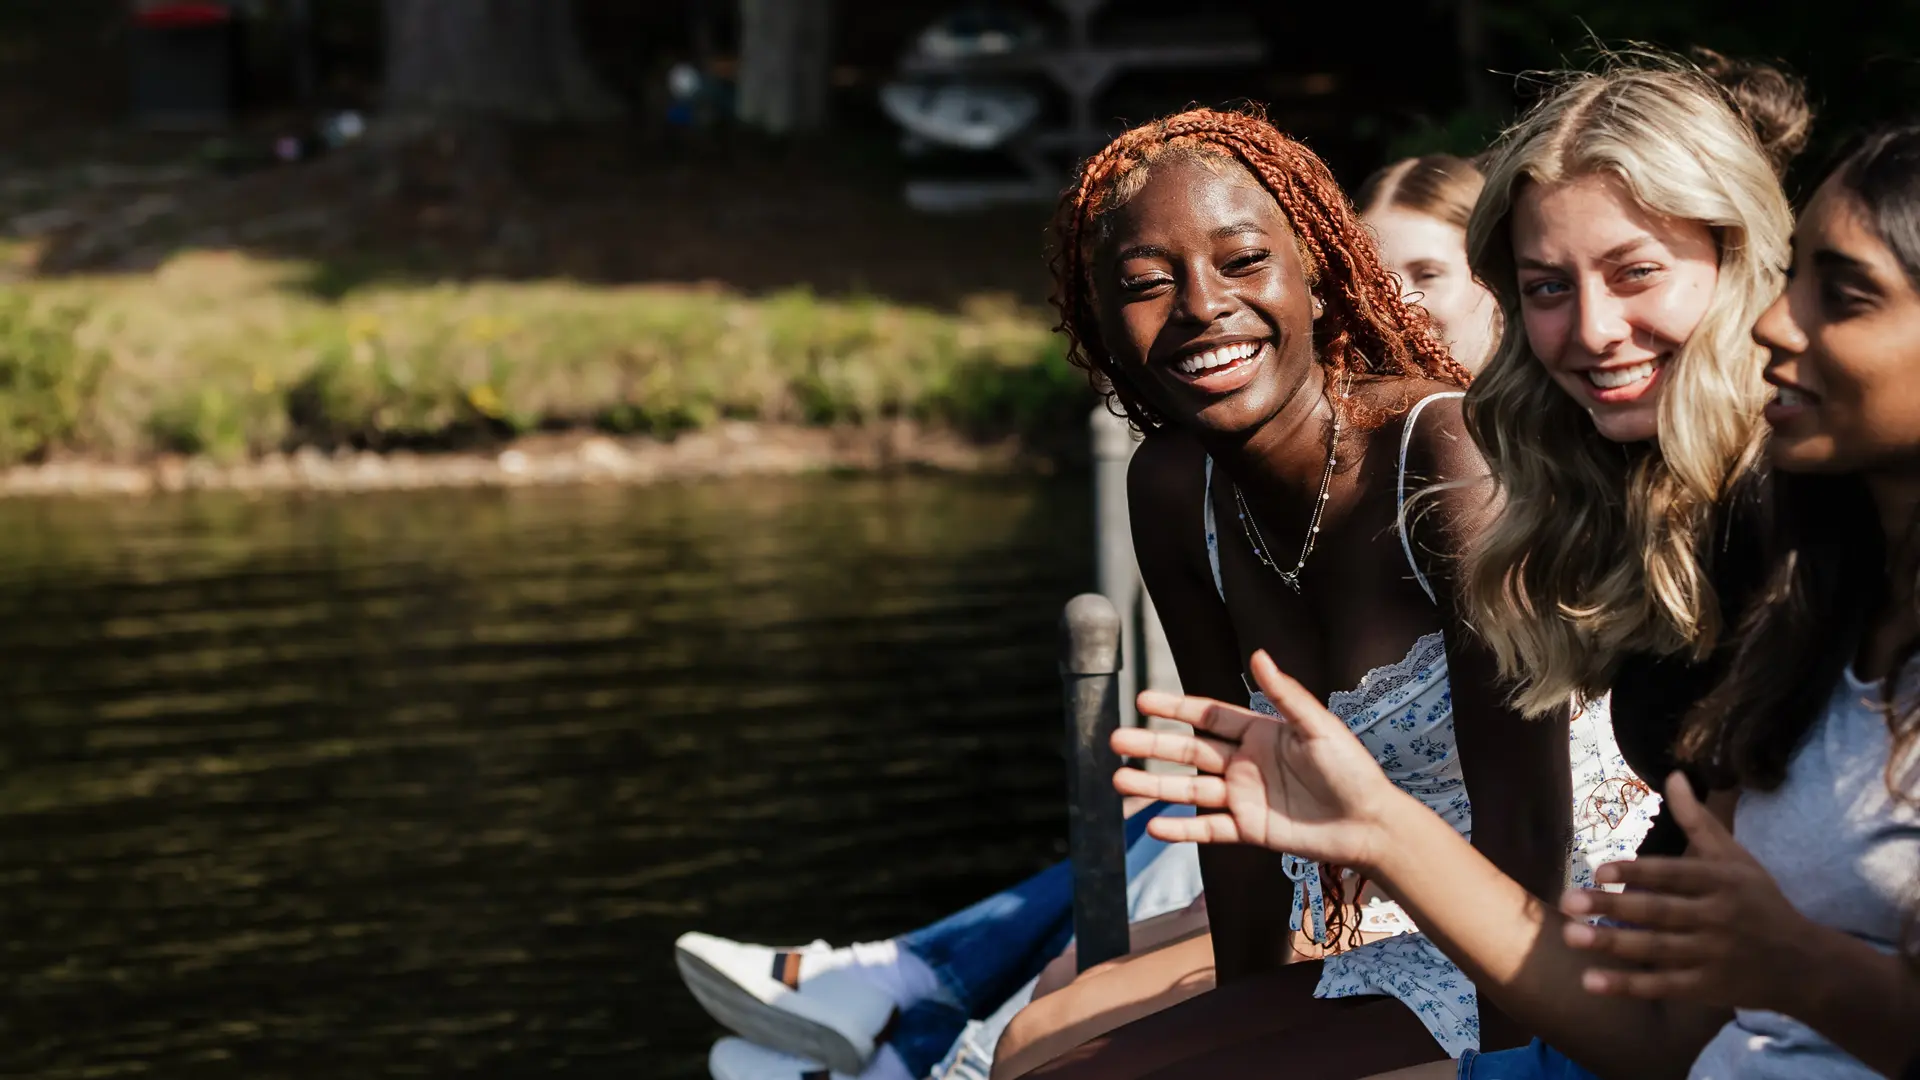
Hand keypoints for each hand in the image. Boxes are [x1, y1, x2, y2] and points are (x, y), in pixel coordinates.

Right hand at [1110, 650, 1406, 872]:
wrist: (1369, 823)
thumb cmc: (1351, 770)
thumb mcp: (1318, 727)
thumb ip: (1285, 695)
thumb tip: (1258, 654)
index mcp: (1259, 733)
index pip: (1207, 716)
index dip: (1175, 708)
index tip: (1142, 701)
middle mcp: (1244, 763)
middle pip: (1187, 752)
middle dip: (1151, 745)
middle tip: (1115, 740)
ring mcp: (1242, 797)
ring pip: (1188, 791)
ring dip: (1154, 786)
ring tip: (1118, 780)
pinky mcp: (1247, 829)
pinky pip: (1207, 829)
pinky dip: (1180, 829)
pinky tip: (1153, 826)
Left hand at [1558, 771, 1815, 1012]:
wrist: (1805, 965)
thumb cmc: (1760, 902)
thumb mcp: (1735, 859)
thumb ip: (1698, 821)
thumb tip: (1673, 775)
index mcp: (1722, 882)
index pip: (1674, 875)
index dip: (1637, 873)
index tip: (1600, 871)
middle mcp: (1718, 917)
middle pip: (1659, 912)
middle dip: (1612, 908)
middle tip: (1566, 902)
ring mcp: (1714, 956)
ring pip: (1657, 950)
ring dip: (1612, 945)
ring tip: (1569, 936)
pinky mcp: (1709, 988)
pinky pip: (1664, 986)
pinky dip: (1628, 986)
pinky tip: (1591, 981)